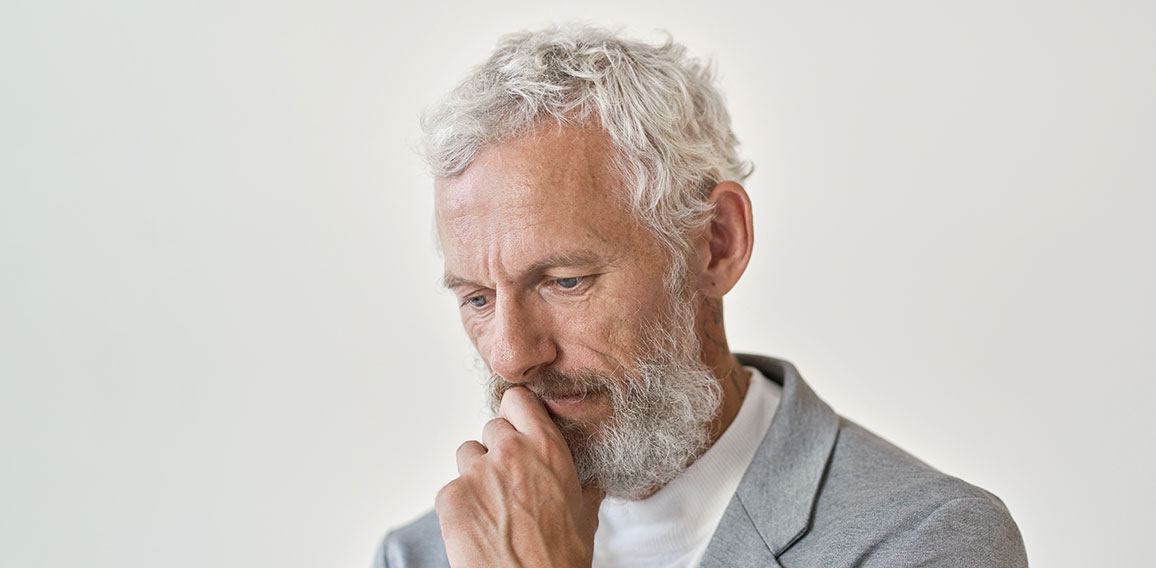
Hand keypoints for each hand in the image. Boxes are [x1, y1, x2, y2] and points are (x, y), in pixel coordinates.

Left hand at [435, 387, 604, 566]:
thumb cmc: (559, 560)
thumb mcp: (585, 516)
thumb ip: (585, 486)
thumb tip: (593, 481)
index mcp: (547, 449)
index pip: (517, 400)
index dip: (516, 414)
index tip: (516, 427)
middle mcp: (510, 452)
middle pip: (491, 428)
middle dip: (497, 451)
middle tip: (508, 484)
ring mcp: (477, 473)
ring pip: (467, 455)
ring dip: (476, 474)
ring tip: (493, 507)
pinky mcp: (451, 497)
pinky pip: (450, 488)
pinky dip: (459, 505)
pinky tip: (478, 527)